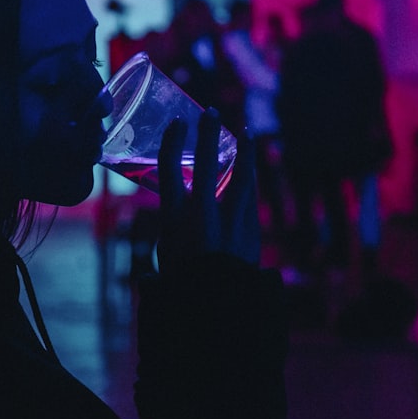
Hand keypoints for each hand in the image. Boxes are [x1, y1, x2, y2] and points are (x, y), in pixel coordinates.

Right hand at [156, 108, 259, 272]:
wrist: (218, 306)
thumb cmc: (184, 284)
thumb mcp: (166, 258)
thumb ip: (169, 235)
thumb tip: (167, 238)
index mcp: (174, 218)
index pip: (169, 169)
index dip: (172, 143)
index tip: (177, 124)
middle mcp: (202, 214)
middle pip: (204, 162)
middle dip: (207, 134)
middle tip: (211, 112)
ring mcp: (230, 220)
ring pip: (239, 175)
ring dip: (242, 151)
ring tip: (245, 131)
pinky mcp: (251, 229)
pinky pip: (251, 196)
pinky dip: (250, 178)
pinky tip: (251, 168)